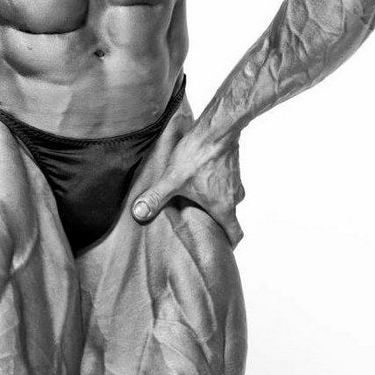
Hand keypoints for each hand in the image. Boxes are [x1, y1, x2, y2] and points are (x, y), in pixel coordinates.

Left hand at [131, 127, 244, 246]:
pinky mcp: (232, 166)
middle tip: (196, 220)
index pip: (235, 234)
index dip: (228, 243)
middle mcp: (234, 197)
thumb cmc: (199, 155)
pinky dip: (214, 183)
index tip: (220, 246)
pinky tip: (198, 176)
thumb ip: (156, 198)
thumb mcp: (172, 179)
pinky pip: (224, 181)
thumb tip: (139, 214)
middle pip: (228, 216)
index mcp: (224, 207)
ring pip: (226, 197)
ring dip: (213, 199)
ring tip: (194, 197)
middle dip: (213, 220)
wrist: (217, 128)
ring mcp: (235, 181)